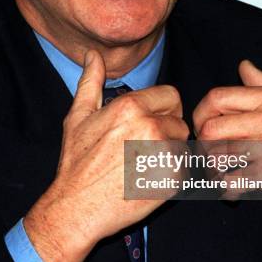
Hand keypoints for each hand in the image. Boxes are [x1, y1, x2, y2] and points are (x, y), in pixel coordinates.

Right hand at [24, 50, 188, 261]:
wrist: (77, 207)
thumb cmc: (77, 162)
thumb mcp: (78, 116)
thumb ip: (90, 81)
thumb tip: (92, 54)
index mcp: (131, 106)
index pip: (171, 96)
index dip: (161, 109)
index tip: (146, 124)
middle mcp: (151, 126)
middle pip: (179, 120)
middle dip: (167, 131)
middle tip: (141, 148)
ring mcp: (164, 154)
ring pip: (183, 145)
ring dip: (170, 153)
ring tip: (142, 165)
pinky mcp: (173, 180)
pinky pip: (184, 169)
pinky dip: (170, 174)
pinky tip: (146, 180)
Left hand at [193, 60, 261, 240]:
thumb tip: (244, 66)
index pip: (217, 98)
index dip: (201, 114)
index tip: (204, 126)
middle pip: (210, 128)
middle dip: (202, 143)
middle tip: (208, 153)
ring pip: (217, 156)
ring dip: (212, 168)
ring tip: (219, 173)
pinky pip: (232, 183)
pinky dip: (226, 189)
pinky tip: (233, 190)